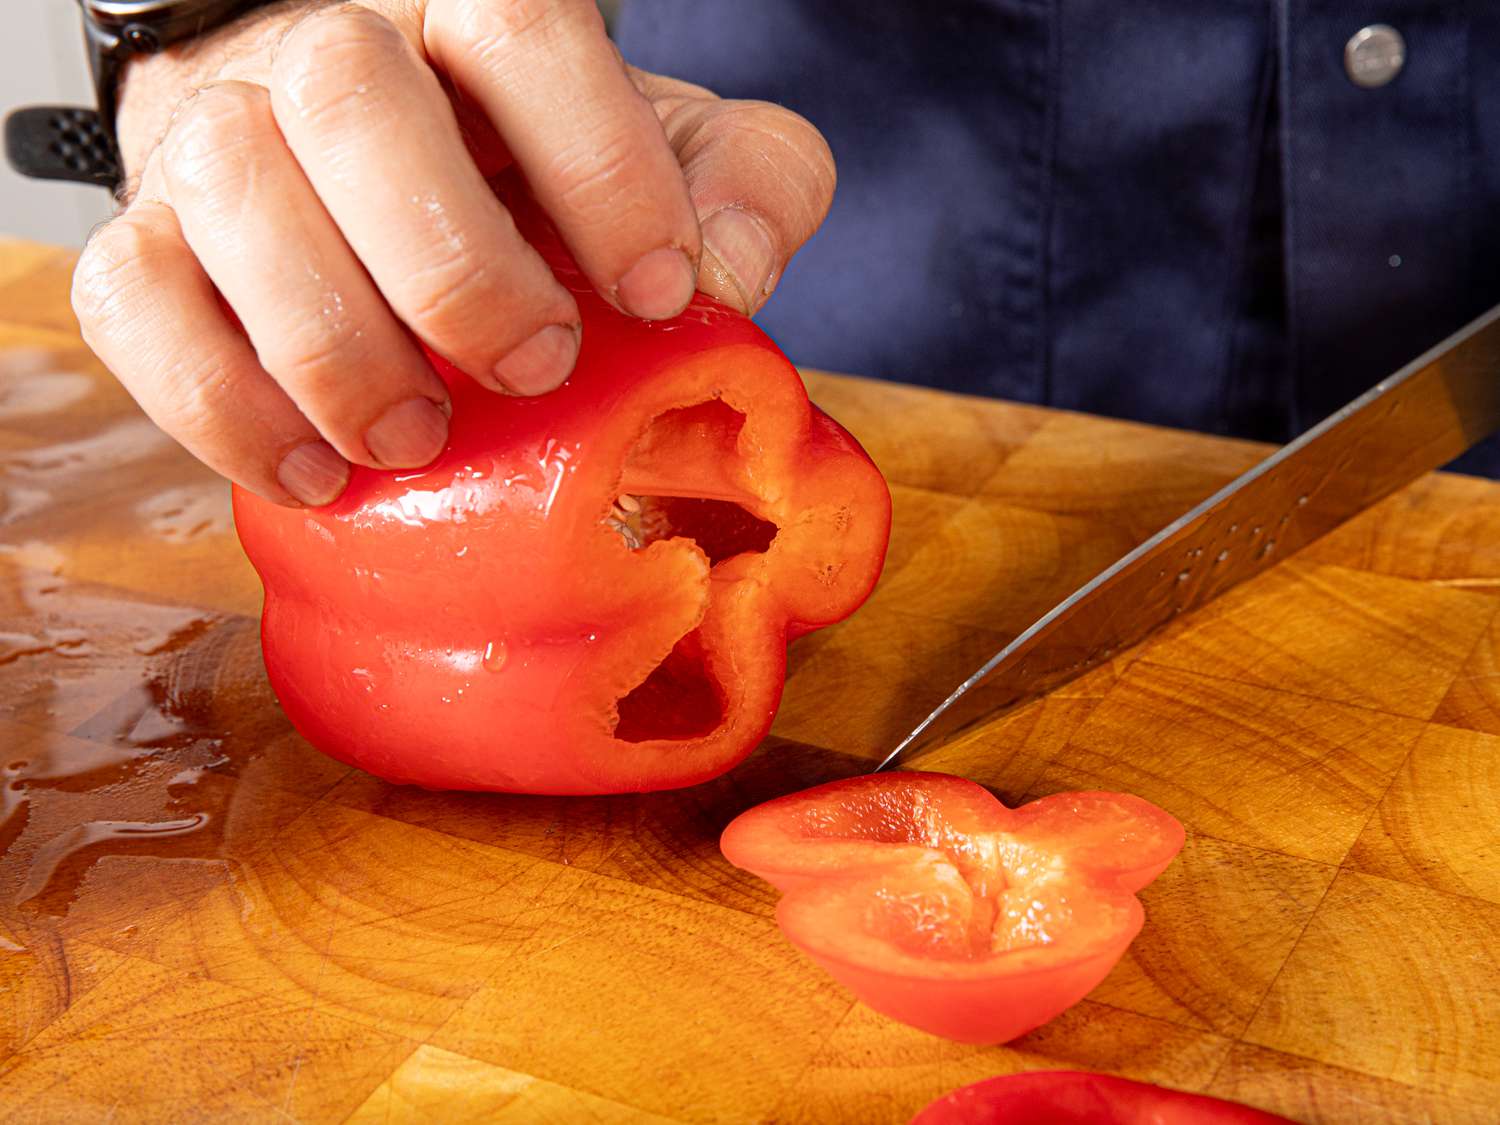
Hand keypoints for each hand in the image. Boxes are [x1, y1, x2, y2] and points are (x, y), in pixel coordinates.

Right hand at [71, 0, 834, 505]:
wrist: (359, 181)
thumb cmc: (529, 176)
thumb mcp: (670, 160)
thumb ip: (744, 184)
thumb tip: (733, 268)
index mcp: (469, 17)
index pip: (518, 29)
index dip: (597, 160)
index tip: (658, 292)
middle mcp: (329, 52)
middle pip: (351, 96)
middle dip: (453, 260)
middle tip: (533, 369)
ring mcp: (218, 138)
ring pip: (233, 190)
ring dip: (335, 343)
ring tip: (417, 441)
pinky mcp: (146, 241)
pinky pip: (135, 304)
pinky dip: (221, 406)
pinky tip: (315, 471)